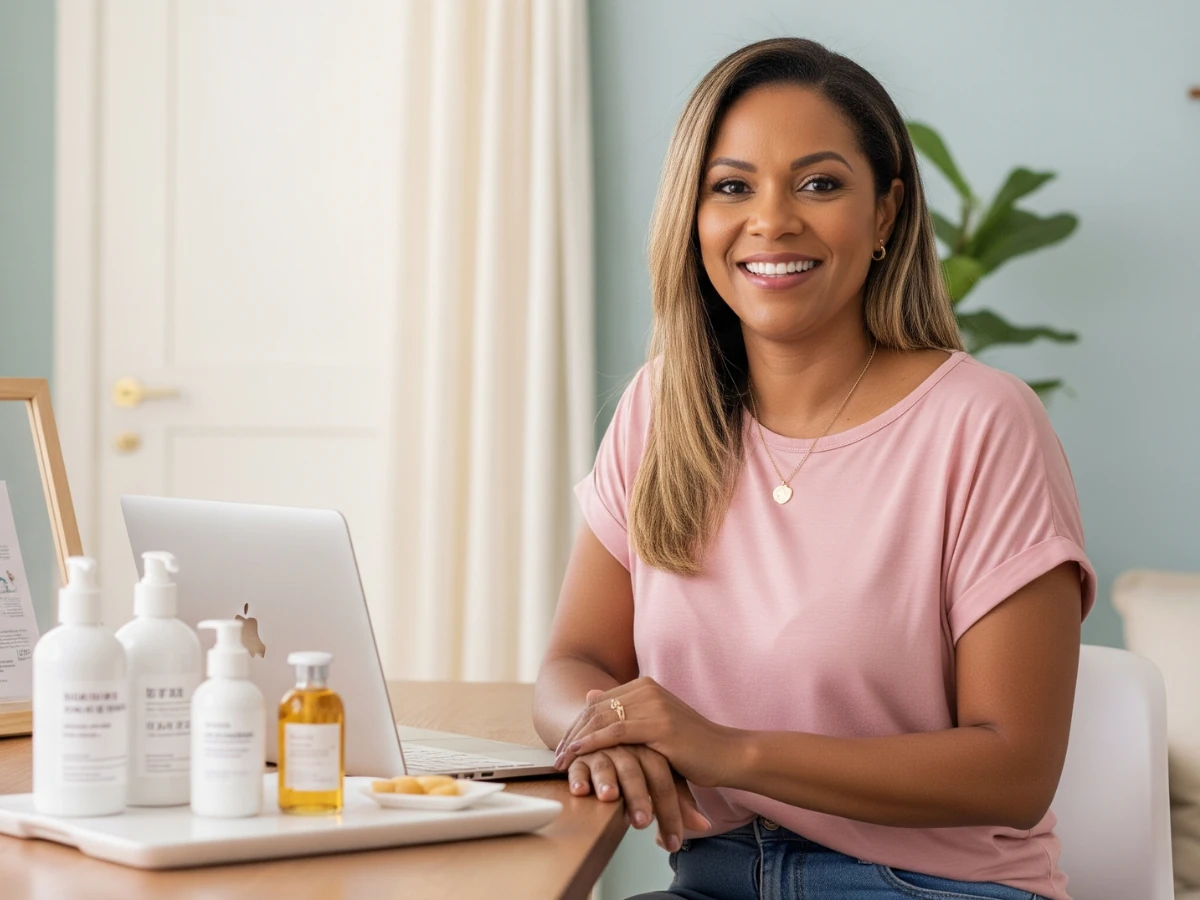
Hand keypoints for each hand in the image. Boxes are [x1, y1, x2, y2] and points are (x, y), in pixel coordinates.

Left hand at [554, 679, 744, 788]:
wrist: (727, 754)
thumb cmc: (692, 746)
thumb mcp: (654, 725)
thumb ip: (625, 711)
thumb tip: (590, 694)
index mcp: (645, 685)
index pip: (599, 702)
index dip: (576, 725)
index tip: (562, 747)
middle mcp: (647, 688)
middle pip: (596, 709)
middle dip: (572, 734)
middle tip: (556, 757)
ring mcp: (653, 704)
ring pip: (602, 719)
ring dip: (576, 741)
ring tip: (562, 761)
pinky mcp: (659, 724)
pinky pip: (616, 732)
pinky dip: (593, 743)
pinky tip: (578, 754)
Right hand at [566, 744, 709, 851]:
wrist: (612, 730)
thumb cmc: (642, 762)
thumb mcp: (664, 778)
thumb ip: (680, 802)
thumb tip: (704, 826)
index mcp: (653, 752)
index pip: (664, 781)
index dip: (670, 811)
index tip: (672, 842)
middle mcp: (628, 747)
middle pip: (635, 772)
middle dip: (639, 797)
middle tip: (642, 822)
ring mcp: (603, 748)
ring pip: (605, 764)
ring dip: (606, 781)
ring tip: (609, 797)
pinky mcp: (581, 753)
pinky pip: (578, 763)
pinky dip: (577, 776)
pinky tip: (579, 790)